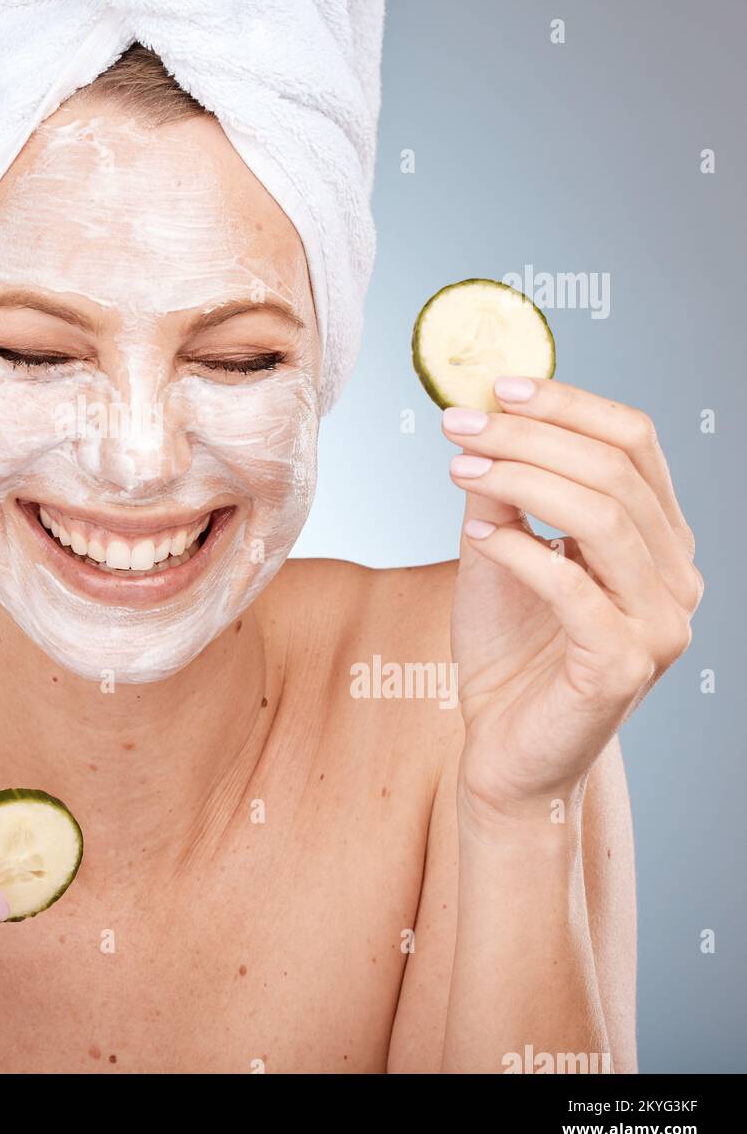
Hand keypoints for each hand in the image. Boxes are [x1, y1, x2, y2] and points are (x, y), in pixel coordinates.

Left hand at [442, 377, 700, 826]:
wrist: (503, 748)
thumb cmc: (509, 650)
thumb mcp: (499, 550)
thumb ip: (502, 491)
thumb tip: (481, 417)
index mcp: (657, 539)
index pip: (634, 443)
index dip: (569, 404)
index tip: (497, 385)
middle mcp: (675, 577)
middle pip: (616, 472)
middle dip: (530, 437)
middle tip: (458, 425)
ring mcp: (658, 624)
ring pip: (604, 518)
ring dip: (523, 481)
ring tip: (459, 469)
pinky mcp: (622, 665)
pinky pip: (575, 588)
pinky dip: (521, 550)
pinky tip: (477, 536)